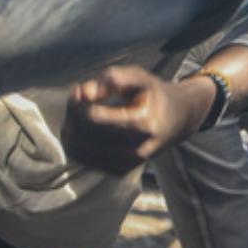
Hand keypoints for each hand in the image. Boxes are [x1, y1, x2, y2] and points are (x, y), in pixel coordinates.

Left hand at [63, 65, 210, 172]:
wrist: (177, 122)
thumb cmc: (154, 95)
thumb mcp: (140, 77)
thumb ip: (114, 78)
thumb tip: (84, 92)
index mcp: (144, 125)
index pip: (93, 118)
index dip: (77, 102)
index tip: (78, 89)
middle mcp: (137, 150)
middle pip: (82, 134)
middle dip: (72, 114)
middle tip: (77, 98)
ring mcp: (128, 164)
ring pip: (78, 149)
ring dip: (70, 128)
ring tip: (79, 112)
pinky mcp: (119, 171)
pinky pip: (83, 159)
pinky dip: (76, 142)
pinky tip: (84, 127)